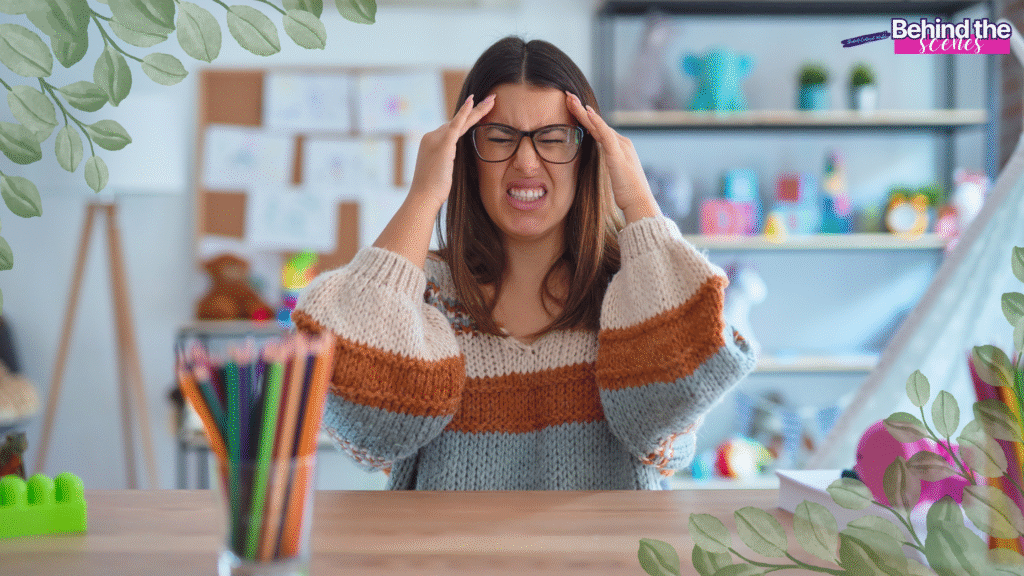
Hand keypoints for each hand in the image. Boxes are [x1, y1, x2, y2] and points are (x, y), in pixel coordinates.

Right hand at [408, 93, 495, 209]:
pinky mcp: (443, 144)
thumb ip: (448, 162)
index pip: (451, 129)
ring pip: (461, 120)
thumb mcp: (441, 172)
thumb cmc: (432, 190)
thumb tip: (454, 164)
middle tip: (490, 99)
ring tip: (492, 100)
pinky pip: (456, 124)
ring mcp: (436, 138)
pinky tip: (473, 102)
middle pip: (457, 121)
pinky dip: (464, 113)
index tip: (477, 113)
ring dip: (477, 109)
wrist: (423, 197)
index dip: (465, 120)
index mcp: (431, 143)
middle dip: (475, 110)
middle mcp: (432, 137)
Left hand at [565, 92, 660, 223]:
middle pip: (597, 123)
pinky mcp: (619, 154)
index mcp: (619, 147)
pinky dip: (597, 123)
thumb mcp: (612, 176)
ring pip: (599, 125)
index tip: (570, 107)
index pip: (598, 129)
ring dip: (584, 111)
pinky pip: (606, 135)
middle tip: (567, 95)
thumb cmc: (626, 194)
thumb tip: (594, 164)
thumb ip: (605, 166)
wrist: (639, 203)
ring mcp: (621, 147)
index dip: (583, 118)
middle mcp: (621, 143)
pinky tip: (587, 113)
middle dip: (581, 109)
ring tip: (571, 99)